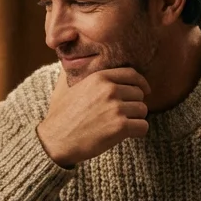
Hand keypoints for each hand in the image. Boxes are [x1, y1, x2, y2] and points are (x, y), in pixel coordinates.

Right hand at [36, 67, 150, 167]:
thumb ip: (79, 72)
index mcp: (99, 77)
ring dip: (135, 119)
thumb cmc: (61, 116)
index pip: (132, 74)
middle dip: (134, 105)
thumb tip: (78, 59)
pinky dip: (137, 132)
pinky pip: (143, 126)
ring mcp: (116, 108)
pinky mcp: (120, 127)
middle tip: (122, 115)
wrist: (55, 140)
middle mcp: (109, 90)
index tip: (144, 91)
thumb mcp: (67, 86)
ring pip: (142, 110)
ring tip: (120, 125)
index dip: (141, 83)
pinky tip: (125, 134)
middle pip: (139, 94)